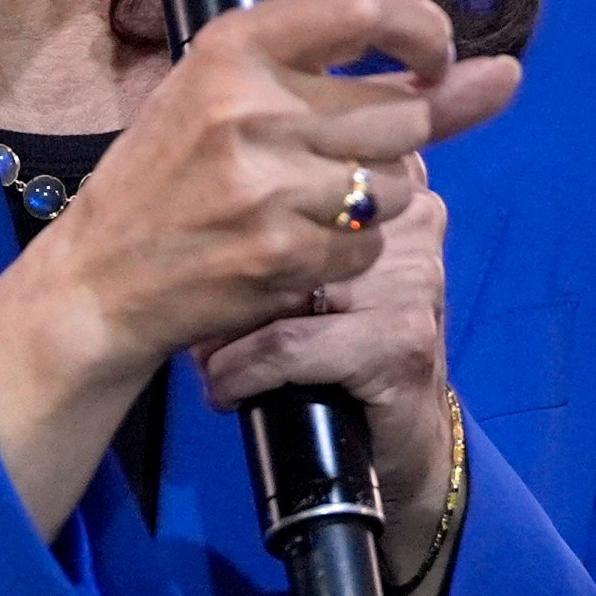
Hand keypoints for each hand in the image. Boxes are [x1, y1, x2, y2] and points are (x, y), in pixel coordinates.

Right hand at [0, 0, 519, 537]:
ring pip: (398, 183)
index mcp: (233, 46)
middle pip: (403, 113)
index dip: (424, 29)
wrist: (100, 279)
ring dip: (375, 199)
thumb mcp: (241, 96)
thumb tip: (507, 74)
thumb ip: (380, 79)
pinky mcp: (279, 254)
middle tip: (335, 159)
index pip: (364, 3)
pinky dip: (352, 251)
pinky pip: (371, 246)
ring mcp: (265, 184)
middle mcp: (250, 106)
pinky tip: (299, 247)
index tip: (436, 58)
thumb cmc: (176, 173)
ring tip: (308, 203)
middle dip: (395, 141)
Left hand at [198, 164, 454, 593]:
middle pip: (289, 222)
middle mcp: (416, 214)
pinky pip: (291, 344)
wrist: (397, 436)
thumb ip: (281, 216)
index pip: (307, 159)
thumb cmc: (340, 341)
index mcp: (394, 181)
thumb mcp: (313, 266)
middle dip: (230, 276)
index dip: (244, 210)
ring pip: (283, 283)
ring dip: (228, 331)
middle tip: (199, 321)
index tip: (207, 258)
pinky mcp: (404, 338)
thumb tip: (177, 200)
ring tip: (209, 357)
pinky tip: (225, 390)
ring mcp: (418, 274)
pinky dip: (243, 372)